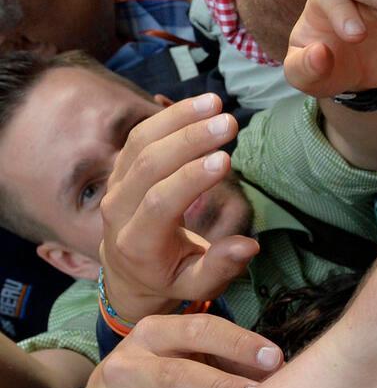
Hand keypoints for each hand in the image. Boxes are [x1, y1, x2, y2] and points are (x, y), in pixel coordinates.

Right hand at [68, 314, 283, 387]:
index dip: (237, 343)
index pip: (197, 330)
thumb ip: (229, 357)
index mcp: (151, 334)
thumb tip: (278, 371)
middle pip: (175, 375)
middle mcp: (124, 366)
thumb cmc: (161, 374)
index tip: (274, 359)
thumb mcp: (187, 354)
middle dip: (221, 387)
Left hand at [99, 95, 259, 321]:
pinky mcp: (121, 168)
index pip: (161, 204)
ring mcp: (115, 185)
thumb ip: (220, 267)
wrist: (129, 271)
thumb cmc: (172, 276)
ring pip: (140, 143)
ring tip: (216, 102)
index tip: (226, 159)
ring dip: (178, 118)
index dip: (191, 180)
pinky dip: (169, 116)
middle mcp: (117, 211)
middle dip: (189, 140)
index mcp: (137, 243)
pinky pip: (140, 136)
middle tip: (229, 122)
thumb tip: (249, 245)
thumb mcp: (197, 285)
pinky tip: (200, 105)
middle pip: (148, 165)